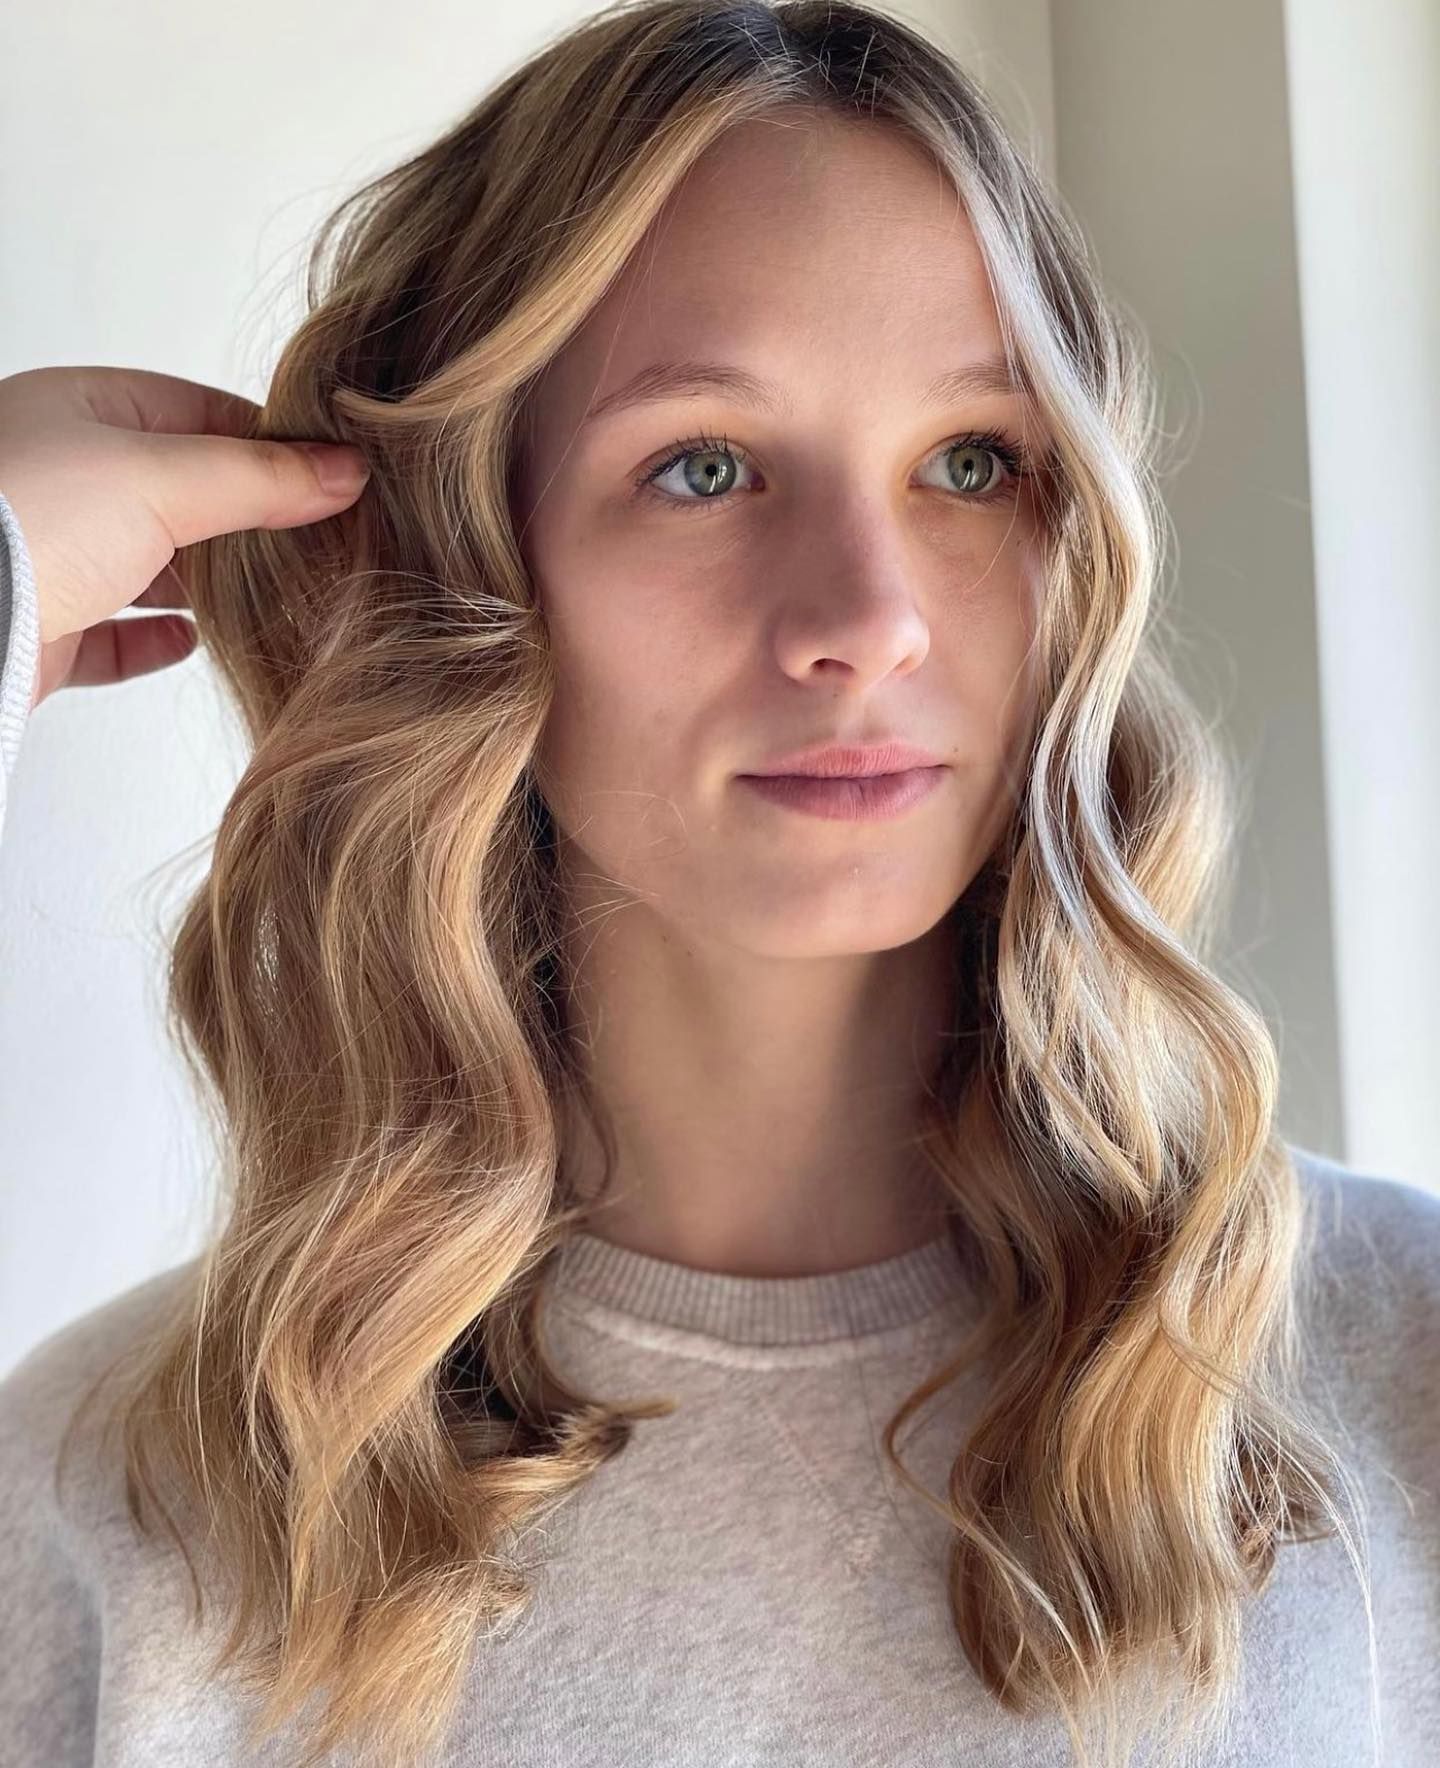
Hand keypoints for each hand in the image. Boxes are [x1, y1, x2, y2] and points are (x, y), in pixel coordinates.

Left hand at [0, 365, 370, 710]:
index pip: (200, 411)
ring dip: (207, 583)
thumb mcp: (162, 479)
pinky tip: (190, 642)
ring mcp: (49, 553)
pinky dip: (153, 638)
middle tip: (321, 542)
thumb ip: (259, 478)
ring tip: (276, 597)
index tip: (332, 477)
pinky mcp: (41, 628)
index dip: (270, 442)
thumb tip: (347, 471)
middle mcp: (61, 473)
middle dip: (247, 517)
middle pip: (179, 490)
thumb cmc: (30, 520)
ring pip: (147, 563)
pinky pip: (108, 633)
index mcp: (82, 409)